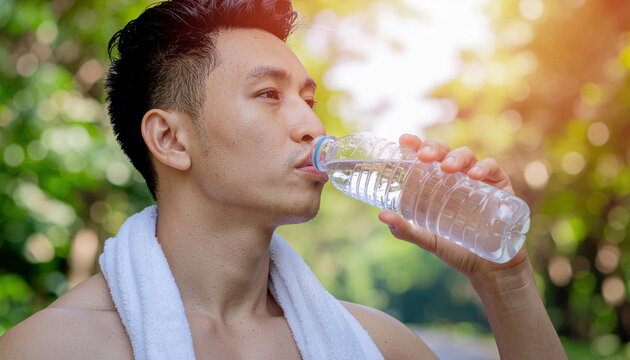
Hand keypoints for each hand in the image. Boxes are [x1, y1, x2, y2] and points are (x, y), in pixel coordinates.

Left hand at [378, 134, 528, 278]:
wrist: (487, 268)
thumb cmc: (455, 248)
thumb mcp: (428, 239)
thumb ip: (405, 230)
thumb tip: (381, 216)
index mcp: (436, 183)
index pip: (425, 157)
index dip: (416, 144)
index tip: (404, 140)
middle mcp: (456, 177)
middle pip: (444, 152)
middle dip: (433, 148)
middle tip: (423, 155)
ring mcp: (478, 180)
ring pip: (467, 156)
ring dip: (456, 157)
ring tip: (447, 167)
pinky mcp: (500, 187)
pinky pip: (493, 169)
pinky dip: (484, 168)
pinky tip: (474, 176)